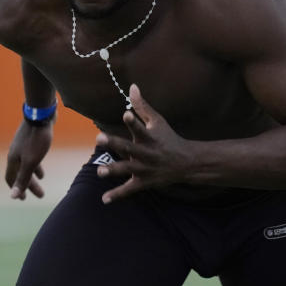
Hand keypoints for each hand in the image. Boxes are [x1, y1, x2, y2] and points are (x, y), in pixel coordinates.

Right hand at [5, 120, 52, 199]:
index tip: (23, 199)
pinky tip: (42, 167)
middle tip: (40, 195)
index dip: (16, 189)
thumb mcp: (30, 162)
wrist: (41, 114)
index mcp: (13, 159)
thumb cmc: (36, 139)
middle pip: (20, 173)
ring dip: (33, 175)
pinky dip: (36, 164)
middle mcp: (15, 153)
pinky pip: (31, 157)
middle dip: (29, 185)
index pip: (10, 178)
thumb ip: (22, 179)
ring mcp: (22, 146)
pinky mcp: (31, 140)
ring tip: (41, 182)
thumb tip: (12, 196)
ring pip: (26, 165)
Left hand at [95, 84, 192, 203]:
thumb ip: (141, 106)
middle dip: (114, 143)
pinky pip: (129, 190)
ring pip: (128, 170)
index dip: (133, 121)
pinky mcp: (144, 182)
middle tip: (99, 138)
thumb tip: (132, 86)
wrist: (186, 163)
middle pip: (129, 148)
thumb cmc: (168, 138)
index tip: (125, 113)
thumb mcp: (157, 121)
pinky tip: (104, 199)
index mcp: (149, 137)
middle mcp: (147, 153)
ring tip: (100, 171)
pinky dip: (117, 194)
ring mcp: (145, 169)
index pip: (140, 128)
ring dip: (114, 170)